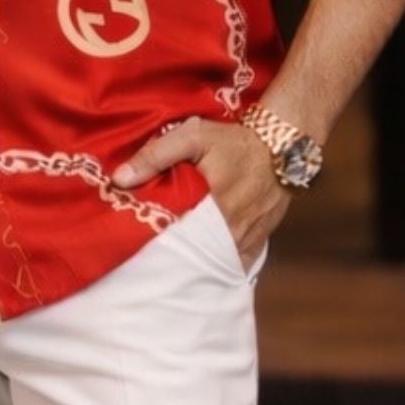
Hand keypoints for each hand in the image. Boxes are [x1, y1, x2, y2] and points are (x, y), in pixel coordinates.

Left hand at [111, 115, 291, 268]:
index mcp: (211, 205)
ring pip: (210, 261)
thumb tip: (120, 179)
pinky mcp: (257, 242)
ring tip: (166, 263)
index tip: (130, 243)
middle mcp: (230, 229)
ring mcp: (245, 239)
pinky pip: (232, 263)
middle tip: (143, 257)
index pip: (171, 235)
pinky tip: (197, 268)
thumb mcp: (193, 136)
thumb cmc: (234, 140)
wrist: (283, 146)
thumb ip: (156, 155)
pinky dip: (216, 266)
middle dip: (168, 257)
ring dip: (191, 263)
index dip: (150, 241)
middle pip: (190, 254)